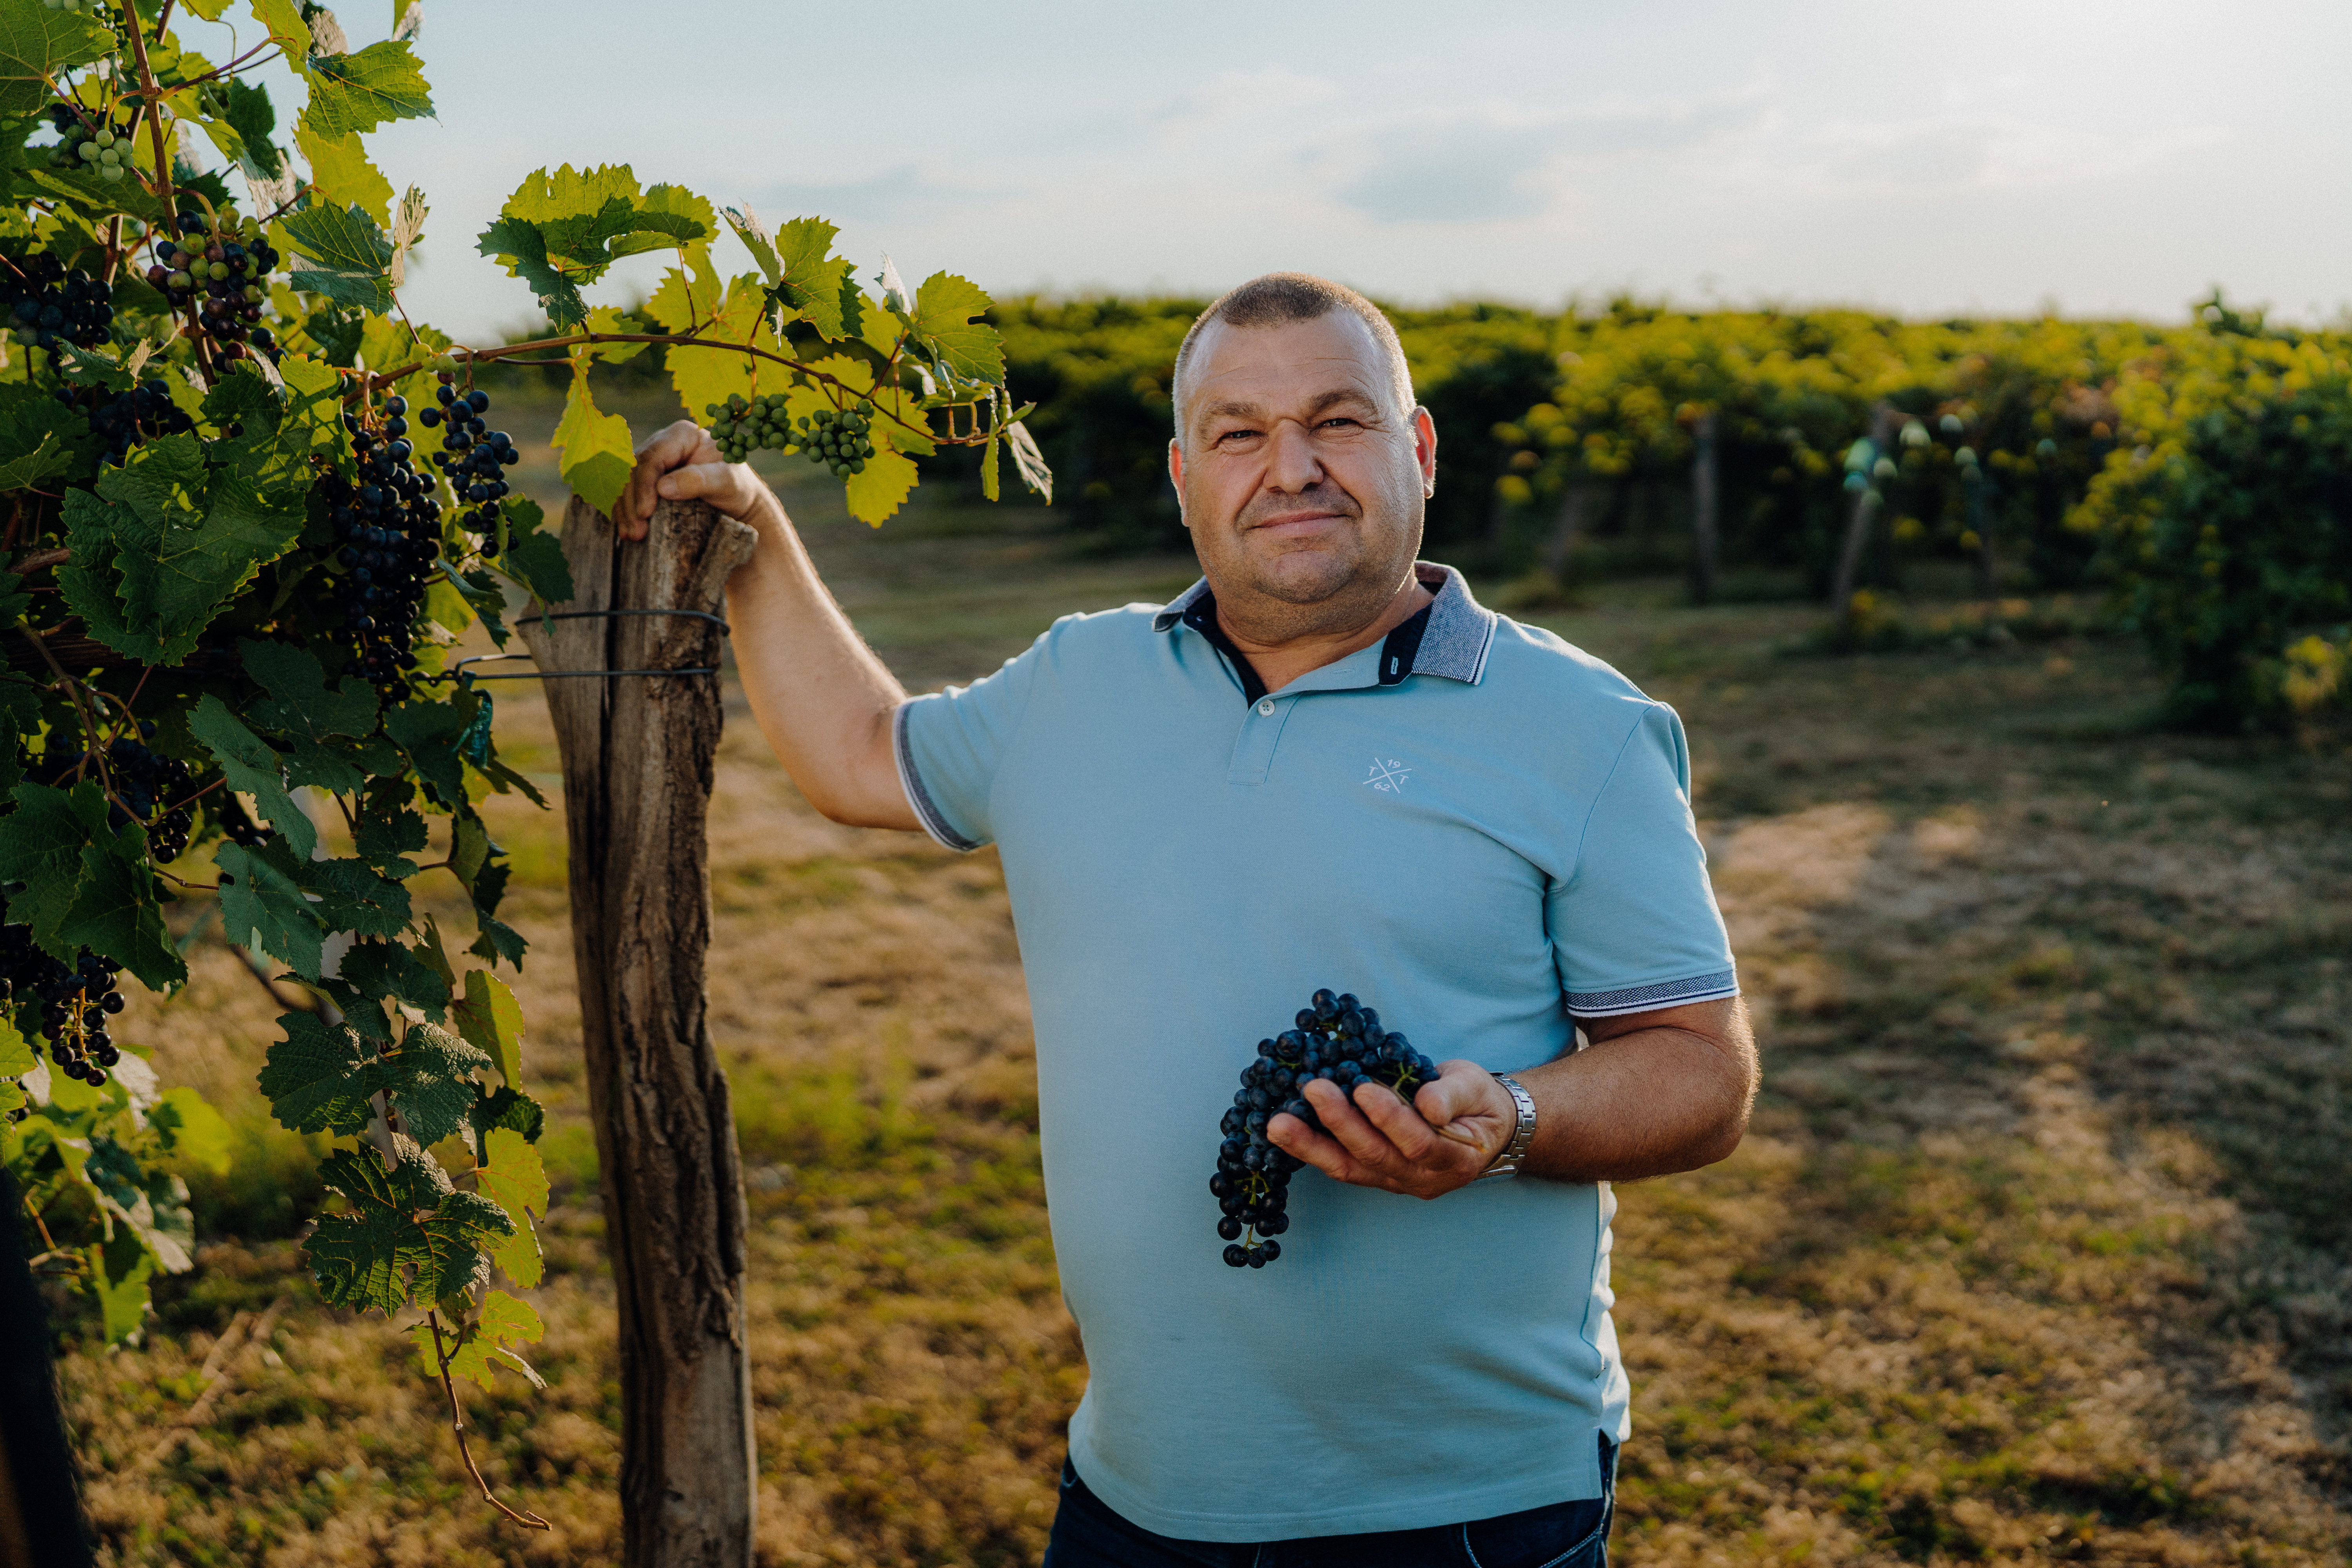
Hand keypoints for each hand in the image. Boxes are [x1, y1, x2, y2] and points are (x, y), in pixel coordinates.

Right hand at [614, 419, 766, 539]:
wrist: (738, 503)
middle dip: (632, 501)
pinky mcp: (648, 481)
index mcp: (682, 436)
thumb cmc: (737, 487)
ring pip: (627, 482)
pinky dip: (626, 513)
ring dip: (625, 510)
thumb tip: (662, 488)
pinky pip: (629, 494)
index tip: (645, 512)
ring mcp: (653, 463)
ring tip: (631, 535)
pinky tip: (626, 532)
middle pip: (635, 470)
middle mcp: (662, 445)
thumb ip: (698, 480)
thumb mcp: (727, 482)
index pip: (653, 457)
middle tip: (636, 531)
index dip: (645, 484)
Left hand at [1266, 1059, 1518, 1198]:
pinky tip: (1283, 1133)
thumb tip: (1428, 1103)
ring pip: (1350, 1169)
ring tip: (1277, 1123)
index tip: (1365, 1088)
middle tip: (1313, 1089)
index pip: (1419, 1143)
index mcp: (1455, 1159)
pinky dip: (1311, 1150)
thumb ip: (1453, 1095)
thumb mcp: (1475, 1087)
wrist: (1482, 1128)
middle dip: (1341, 1123)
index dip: (1391, 1118)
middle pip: (1377, 1157)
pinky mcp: (1375, 1176)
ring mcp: (1396, 1183)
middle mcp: (1423, 1180)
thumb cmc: (1477, 1102)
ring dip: (1311, 1145)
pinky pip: (1341, 1167)